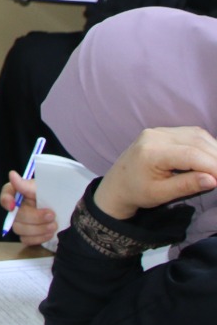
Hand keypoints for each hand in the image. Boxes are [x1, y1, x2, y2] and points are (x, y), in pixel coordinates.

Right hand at [0, 171, 54, 246]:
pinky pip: (26, 240)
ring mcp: (21, 222)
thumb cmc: (57, 196)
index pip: (6, 194)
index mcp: (19, 192)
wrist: (71, 211)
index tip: (12, 205)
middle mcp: (17, 207)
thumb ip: (27, 185)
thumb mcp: (45, 188)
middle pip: (15, 216)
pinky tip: (50, 233)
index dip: (6, 200)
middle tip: (51, 215)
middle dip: (34, 217)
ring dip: (39, 229)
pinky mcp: (28, 235)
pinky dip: (40, 238)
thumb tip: (12, 175)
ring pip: (19, 229)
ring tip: (54, 225)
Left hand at [93, 126, 216, 220]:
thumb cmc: (137, 192)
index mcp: (151, 152)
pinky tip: (213, 158)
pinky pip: (191, 133)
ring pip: (197, 135)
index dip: (214, 166)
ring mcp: (158, 131)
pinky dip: (206, 144)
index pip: (191, 154)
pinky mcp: (163, 131)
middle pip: (197, 142)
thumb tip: (213, 179)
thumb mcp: (161, 194)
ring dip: (214, 150)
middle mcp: (155, 136)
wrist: (116, 184)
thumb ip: (187, 185)